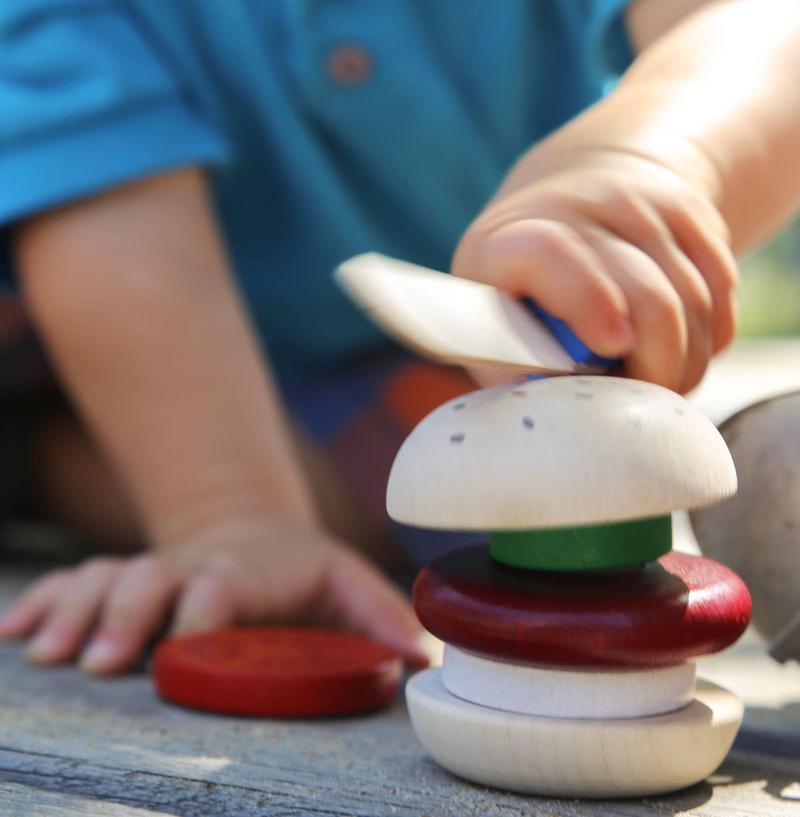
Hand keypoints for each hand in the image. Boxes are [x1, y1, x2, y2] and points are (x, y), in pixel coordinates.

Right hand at [0, 515, 427, 673]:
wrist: (253, 531)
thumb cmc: (302, 571)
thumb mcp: (349, 582)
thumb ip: (382, 614)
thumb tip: (423, 654)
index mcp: (246, 573)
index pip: (221, 586)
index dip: (202, 612)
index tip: (182, 646)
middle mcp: (190, 570)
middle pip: (150, 580)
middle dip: (123, 616)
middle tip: (97, 662)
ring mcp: (152, 572)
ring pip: (105, 578)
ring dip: (72, 610)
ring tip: (41, 651)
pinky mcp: (122, 580)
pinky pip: (74, 583)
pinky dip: (40, 602)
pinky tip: (11, 631)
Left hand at [453, 147, 737, 393]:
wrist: (577, 194)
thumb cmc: (526, 288)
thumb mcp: (497, 324)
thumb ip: (514, 368)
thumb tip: (552, 412)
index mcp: (510, 242)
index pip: (554, 255)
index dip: (589, 300)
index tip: (612, 345)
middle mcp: (578, 210)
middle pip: (649, 297)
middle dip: (657, 369)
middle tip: (641, 399)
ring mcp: (640, 205)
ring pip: (695, 301)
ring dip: (687, 362)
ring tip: (658, 382)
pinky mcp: (690, 210)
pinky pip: (721, 290)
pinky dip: (710, 336)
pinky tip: (682, 347)